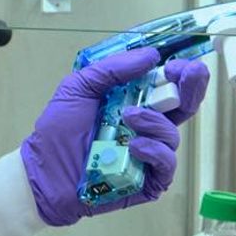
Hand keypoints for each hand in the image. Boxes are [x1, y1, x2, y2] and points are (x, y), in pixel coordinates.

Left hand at [20, 49, 210, 225]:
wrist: (44, 173)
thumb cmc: (59, 131)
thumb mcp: (78, 89)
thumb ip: (110, 70)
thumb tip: (150, 54)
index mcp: (132, 103)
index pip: (166, 86)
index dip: (179, 73)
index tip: (178, 62)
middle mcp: (146, 128)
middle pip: (183, 107)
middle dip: (190, 88)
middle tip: (187, 74)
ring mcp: (149, 155)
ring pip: (172, 135)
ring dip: (154, 122)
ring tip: (128, 118)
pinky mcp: (148, 181)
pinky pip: (166, 164)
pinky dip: (154, 151)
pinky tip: (133, 147)